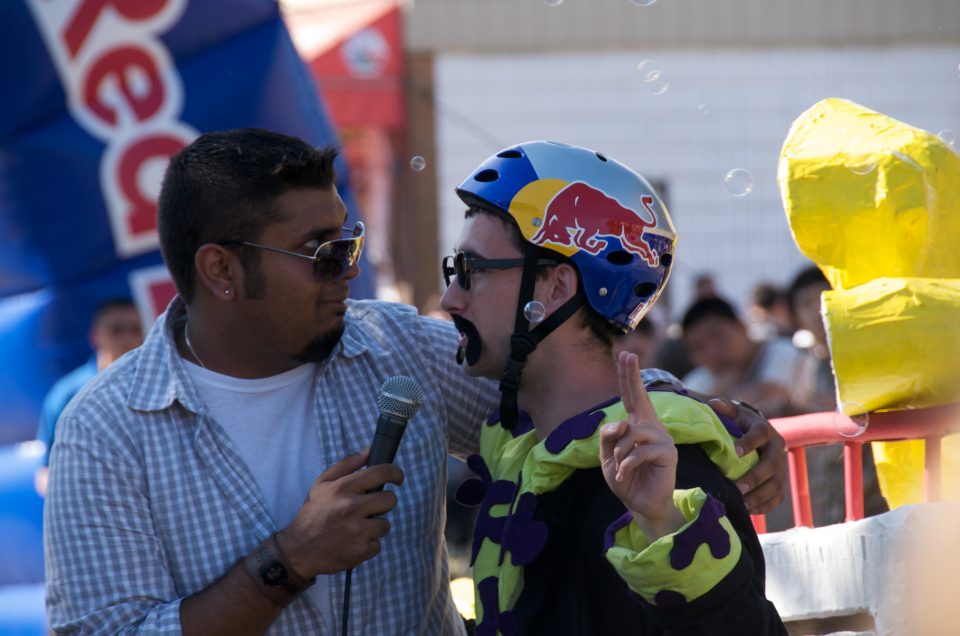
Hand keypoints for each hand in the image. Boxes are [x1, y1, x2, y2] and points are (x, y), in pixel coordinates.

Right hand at [277, 448, 403, 576]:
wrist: (299, 550)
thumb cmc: (313, 514)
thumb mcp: (321, 484)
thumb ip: (347, 464)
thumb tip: (369, 451)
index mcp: (342, 488)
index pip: (381, 473)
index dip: (395, 473)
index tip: (397, 478)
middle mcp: (351, 507)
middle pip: (390, 500)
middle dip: (383, 503)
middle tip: (371, 508)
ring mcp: (357, 530)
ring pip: (385, 524)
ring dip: (374, 526)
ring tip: (357, 528)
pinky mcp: (361, 550)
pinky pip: (378, 544)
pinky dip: (368, 544)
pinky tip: (353, 542)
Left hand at [600, 352, 683, 540]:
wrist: (641, 504)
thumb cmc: (626, 478)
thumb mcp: (606, 457)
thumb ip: (607, 438)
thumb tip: (621, 421)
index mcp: (636, 425)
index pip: (631, 397)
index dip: (629, 376)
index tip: (626, 354)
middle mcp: (651, 427)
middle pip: (641, 397)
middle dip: (632, 375)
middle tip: (628, 354)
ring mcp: (662, 438)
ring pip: (632, 432)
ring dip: (618, 451)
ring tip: (619, 466)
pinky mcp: (668, 453)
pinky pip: (640, 450)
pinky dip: (626, 464)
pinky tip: (624, 473)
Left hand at [708, 398, 786, 513]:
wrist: (752, 432)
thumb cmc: (736, 422)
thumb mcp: (731, 412)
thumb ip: (724, 408)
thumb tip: (714, 404)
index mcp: (764, 428)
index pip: (759, 434)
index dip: (749, 442)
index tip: (734, 452)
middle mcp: (777, 446)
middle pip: (772, 464)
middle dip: (755, 477)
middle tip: (737, 487)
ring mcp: (781, 466)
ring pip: (777, 484)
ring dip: (760, 495)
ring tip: (742, 504)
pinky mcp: (780, 481)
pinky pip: (778, 497)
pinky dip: (766, 505)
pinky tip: (750, 510)